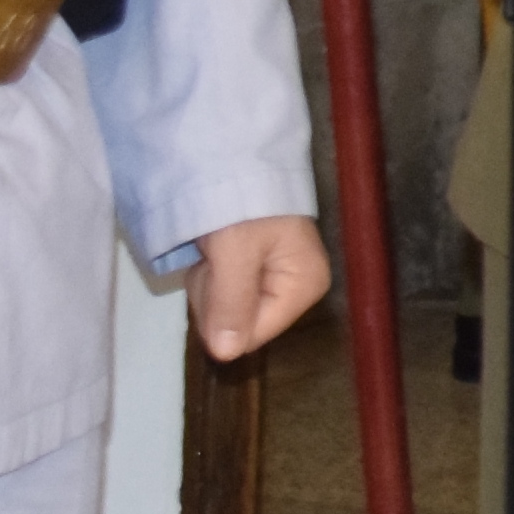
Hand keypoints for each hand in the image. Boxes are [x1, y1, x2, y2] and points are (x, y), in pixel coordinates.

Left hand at [187, 213, 333, 362]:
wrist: (232, 158)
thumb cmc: (242, 201)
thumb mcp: (235, 251)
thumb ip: (232, 303)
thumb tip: (226, 355)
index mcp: (304, 288)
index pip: (253, 335)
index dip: (224, 312)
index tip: (218, 271)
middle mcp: (295, 291)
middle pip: (240, 327)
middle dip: (216, 296)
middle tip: (215, 257)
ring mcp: (273, 282)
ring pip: (225, 313)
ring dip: (209, 284)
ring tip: (214, 248)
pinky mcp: (253, 272)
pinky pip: (222, 294)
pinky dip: (210, 274)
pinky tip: (214, 250)